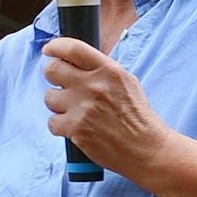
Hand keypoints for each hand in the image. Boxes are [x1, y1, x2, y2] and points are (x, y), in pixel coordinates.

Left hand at [41, 37, 174, 174]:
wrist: (147, 149)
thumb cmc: (137, 116)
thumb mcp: (127, 82)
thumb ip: (101, 69)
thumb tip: (73, 60)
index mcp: (109, 71)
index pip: (73, 48)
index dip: (56, 47)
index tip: (49, 50)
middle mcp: (94, 86)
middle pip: (53, 70)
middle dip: (54, 76)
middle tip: (63, 85)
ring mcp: (83, 107)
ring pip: (49, 97)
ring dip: (59, 105)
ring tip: (77, 112)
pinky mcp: (75, 128)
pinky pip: (52, 121)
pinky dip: (61, 126)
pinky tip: (77, 128)